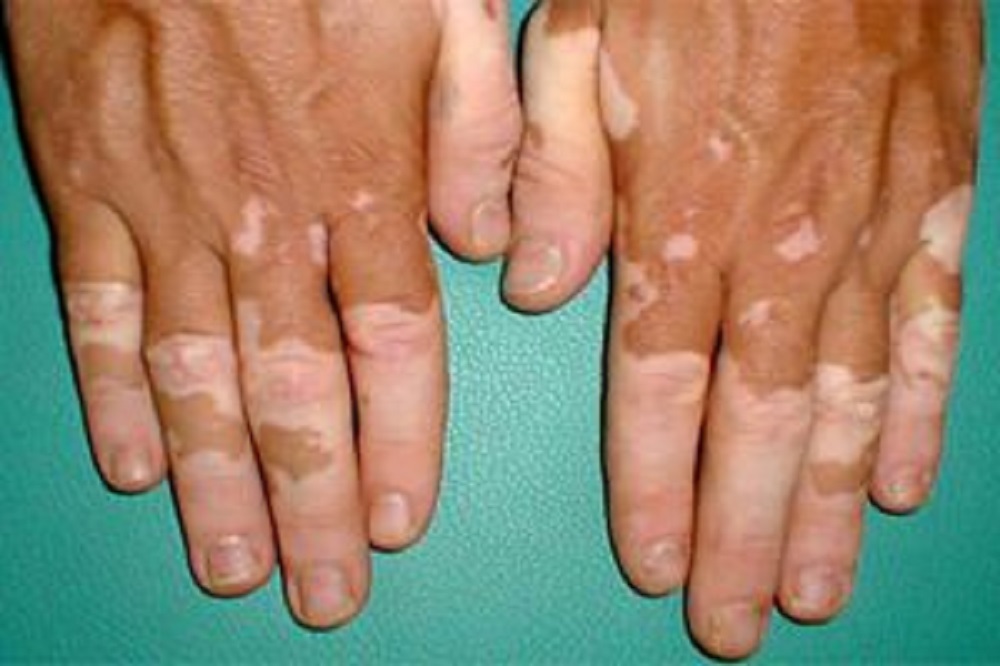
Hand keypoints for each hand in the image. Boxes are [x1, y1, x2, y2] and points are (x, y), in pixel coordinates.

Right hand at [8, 0, 519, 627]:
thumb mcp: (444, 3)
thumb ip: (481, 130)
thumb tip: (487, 254)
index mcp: (361, 172)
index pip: (392, 344)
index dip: (399, 442)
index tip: (401, 522)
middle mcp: (264, 213)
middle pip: (294, 390)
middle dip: (311, 501)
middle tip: (321, 594)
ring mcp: (166, 205)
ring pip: (195, 375)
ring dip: (215, 482)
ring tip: (234, 564)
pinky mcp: (85, 182)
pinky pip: (98, 309)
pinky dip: (112, 393)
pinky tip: (132, 464)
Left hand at [507, 0, 979, 657]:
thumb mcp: (576, 39)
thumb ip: (551, 173)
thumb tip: (537, 290)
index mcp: (683, 208)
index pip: (659, 386)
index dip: (655, 484)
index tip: (656, 565)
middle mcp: (783, 241)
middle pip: (757, 426)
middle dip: (745, 535)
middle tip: (740, 625)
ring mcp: (873, 225)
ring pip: (851, 402)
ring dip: (829, 508)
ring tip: (817, 592)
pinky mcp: (938, 196)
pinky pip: (932, 329)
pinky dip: (921, 416)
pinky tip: (902, 484)